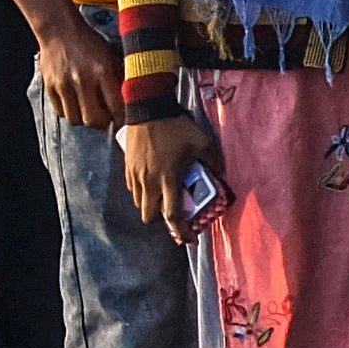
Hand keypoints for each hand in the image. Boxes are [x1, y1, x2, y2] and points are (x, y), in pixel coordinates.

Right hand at [33, 16, 126, 129]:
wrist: (59, 27)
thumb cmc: (88, 42)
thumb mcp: (110, 55)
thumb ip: (118, 78)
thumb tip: (130, 103)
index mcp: (101, 71)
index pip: (116, 108)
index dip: (122, 120)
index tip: (123, 121)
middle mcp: (82, 80)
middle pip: (93, 120)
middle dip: (102, 124)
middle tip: (105, 118)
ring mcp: (63, 84)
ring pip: (75, 120)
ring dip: (84, 119)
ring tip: (89, 109)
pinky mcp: (49, 86)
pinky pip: (61, 112)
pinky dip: (69, 112)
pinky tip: (75, 102)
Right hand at [117, 109, 205, 238]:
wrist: (148, 108)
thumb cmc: (176, 126)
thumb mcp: (202, 142)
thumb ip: (214, 160)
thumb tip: (220, 172)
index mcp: (168, 179)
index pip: (172, 216)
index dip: (181, 232)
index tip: (190, 239)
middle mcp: (149, 182)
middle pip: (149, 215)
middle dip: (161, 219)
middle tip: (173, 211)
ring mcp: (136, 175)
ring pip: (139, 202)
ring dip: (150, 205)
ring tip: (162, 195)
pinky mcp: (127, 166)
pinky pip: (133, 188)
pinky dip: (141, 191)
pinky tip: (151, 181)